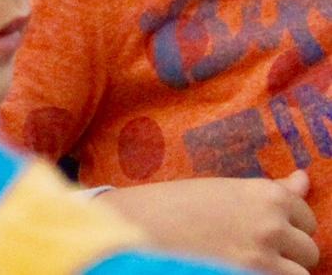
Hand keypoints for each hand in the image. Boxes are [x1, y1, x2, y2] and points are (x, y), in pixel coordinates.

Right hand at [107, 173, 316, 274]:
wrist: (137, 227)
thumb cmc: (173, 205)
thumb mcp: (223, 190)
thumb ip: (268, 192)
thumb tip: (303, 180)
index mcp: (264, 193)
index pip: (306, 216)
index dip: (288, 227)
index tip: (268, 231)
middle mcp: (271, 221)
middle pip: (308, 249)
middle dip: (288, 253)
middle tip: (254, 250)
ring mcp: (264, 252)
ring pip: (301, 272)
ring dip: (281, 270)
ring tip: (249, 262)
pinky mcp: (253, 274)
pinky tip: (240, 270)